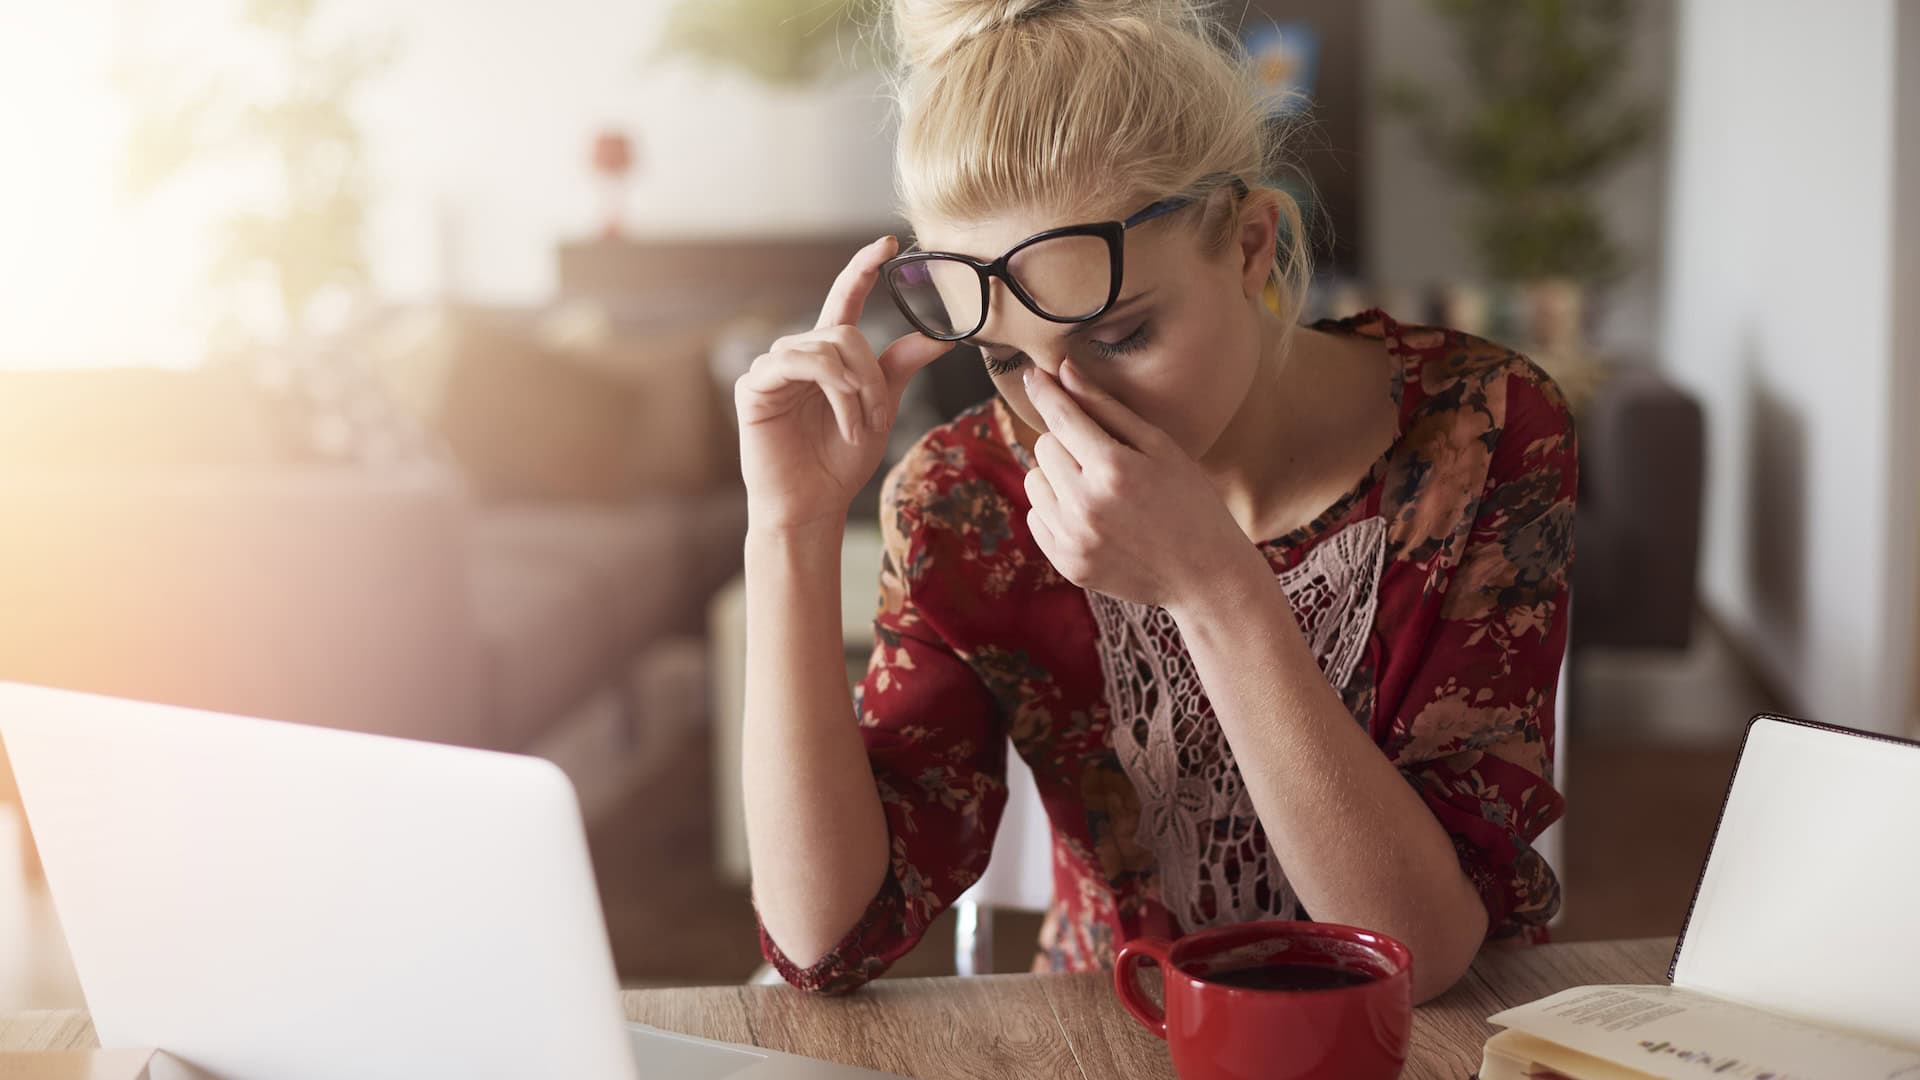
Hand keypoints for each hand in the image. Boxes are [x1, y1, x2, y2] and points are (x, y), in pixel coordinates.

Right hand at [736, 236, 950, 532]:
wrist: (812, 505)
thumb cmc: (840, 462)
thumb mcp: (880, 410)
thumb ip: (899, 369)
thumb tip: (938, 337)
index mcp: (828, 355)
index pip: (846, 299)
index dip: (863, 269)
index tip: (887, 243)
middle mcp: (798, 353)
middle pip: (846, 333)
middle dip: (873, 376)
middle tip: (880, 417)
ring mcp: (773, 367)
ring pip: (827, 347)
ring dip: (855, 389)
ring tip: (860, 426)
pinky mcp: (754, 386)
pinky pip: (799, 365)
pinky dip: (833, 393)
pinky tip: (842, 424)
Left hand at [1021, 360, 1265, 609]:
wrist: (1205, 576)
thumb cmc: (1191, 501)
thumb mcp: (1160, 447)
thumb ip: (1107, 409)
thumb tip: (1064, 372)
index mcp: (1113, 468)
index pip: (1061, 417)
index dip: (1045, 391)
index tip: (1034, 375)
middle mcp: (1085, 504)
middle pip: (1044, 447)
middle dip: (1067, 443)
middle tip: (1103, 457)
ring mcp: (1073, 538)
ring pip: (1034, 481)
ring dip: (1057, 476)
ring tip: (1096, 488)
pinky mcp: (1066, 562)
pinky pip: (1036, 517)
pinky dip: (1055, 510)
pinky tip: (1091, 516)